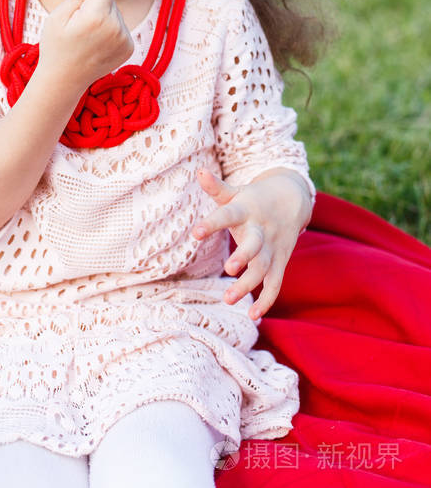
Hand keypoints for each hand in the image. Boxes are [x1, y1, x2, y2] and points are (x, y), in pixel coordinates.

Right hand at [37, 0, 133, 91]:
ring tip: (88, 36)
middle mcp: (116, 27)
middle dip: (98, 4)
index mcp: (97, 16)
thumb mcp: (57, 16)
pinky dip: (111, 31)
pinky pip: (121, 26)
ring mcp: (125, 39)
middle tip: (80, 24)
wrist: (64, 80)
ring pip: (117, 12)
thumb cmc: (56, 46)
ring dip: (105, 18)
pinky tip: (97, 44)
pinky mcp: (129, 48)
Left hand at [192, 167, 312, 319]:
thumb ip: (217, 186)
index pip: (228, 214)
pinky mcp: (280, 261)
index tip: (195, 232)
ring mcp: (273, 247)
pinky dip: (266, 300)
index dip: (212, 223)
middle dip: (243, 257)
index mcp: (247, 209)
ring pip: (263, 268)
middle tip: (229, 268)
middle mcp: (261, 230)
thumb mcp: (236, 191)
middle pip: (254, 244)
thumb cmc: (254, 197)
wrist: (293, 198)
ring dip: (249, 284)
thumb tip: (198, 171)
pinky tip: (253, 316)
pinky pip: (276, 283)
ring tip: (229, 299)